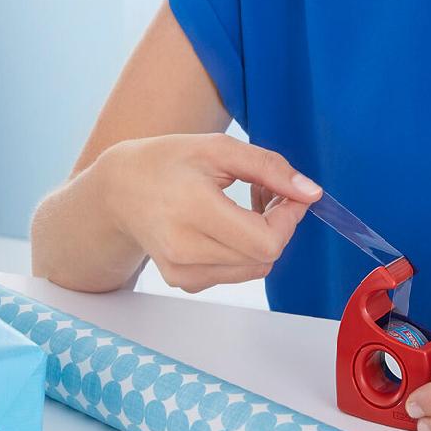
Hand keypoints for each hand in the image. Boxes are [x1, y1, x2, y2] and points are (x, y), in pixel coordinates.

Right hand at [95, 133, 321, 293]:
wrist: (118, 190)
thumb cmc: (167, 162)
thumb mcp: (219, 148)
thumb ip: (270, 168)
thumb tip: (312, 193)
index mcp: (193, 210)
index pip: (266, 241)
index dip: (289, 219)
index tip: (288, 193)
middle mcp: (184, 249)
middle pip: (265, 257)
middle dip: (280, 226)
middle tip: (267, 193)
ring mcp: (181, 272)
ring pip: (254, 269)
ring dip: (263, 239)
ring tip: (246, 206)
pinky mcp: (182, 282)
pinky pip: (235, 273)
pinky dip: (243, 251)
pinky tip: (228, 224)